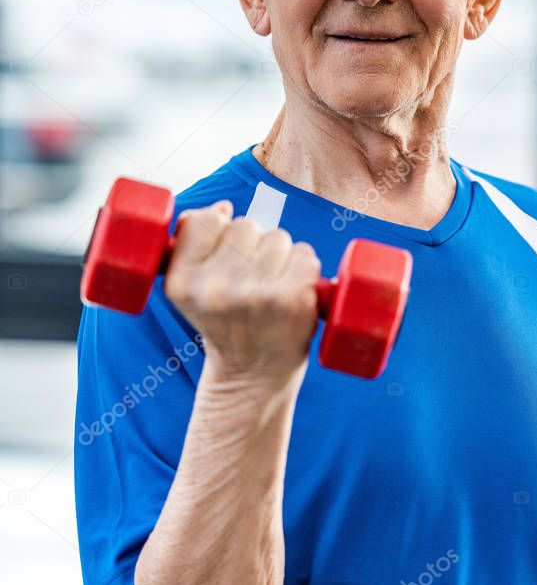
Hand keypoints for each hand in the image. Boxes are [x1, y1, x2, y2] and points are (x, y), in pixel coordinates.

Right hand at [164, 200, 321, 382]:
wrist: (252, 376)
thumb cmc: (224, 323)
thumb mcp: (188, 288)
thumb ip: (191, 242)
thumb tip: (223, 208)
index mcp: (183, 282)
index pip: (207, 220)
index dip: (220, 232)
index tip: (223, 256)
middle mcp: (217, 289)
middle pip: (246, 225)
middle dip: (252, 245)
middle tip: (249, 280)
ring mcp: (258, 295)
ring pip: (278, 237)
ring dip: (279, 256)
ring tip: (270, 287)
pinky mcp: (295, 300)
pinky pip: (305, 254)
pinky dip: (303, 269)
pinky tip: (290, 293)